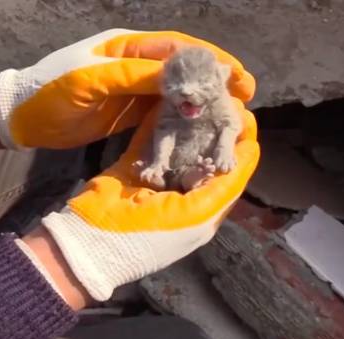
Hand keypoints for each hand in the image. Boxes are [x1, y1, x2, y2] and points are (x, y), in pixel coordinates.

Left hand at [0, 28, 254, 148]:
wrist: (20, 118)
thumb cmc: (49, 92)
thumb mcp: (89, 82)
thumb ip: (133, 78)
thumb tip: (179, 80)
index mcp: (127, 48)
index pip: (177, 49)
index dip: (209, 60)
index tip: (237, 76)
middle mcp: (134, 64)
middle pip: (184, 68)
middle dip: (214, 79)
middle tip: (246, 95)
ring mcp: (132, 88)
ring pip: (176, 90)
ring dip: (202, 100)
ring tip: (231, 113)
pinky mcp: (127, 111)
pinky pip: (161, 112)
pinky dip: (182, 117)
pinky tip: (200, 128)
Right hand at [40, 98, 258, 300]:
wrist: (91, 239)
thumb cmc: (151, 233)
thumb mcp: (198, 213)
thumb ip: (226, 183)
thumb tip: (253, 151)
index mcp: (201, 210)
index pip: (226, 173)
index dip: (236, 146)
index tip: (244, 115)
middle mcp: (181, 193)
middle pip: (203, 154)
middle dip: (213, 128)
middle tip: (221, 97)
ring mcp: (155, 180)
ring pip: (178, 144)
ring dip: (187, 121)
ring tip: (197, 94)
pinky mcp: (133, 167)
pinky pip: (149, 139)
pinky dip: (156, 120)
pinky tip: (165, 100)